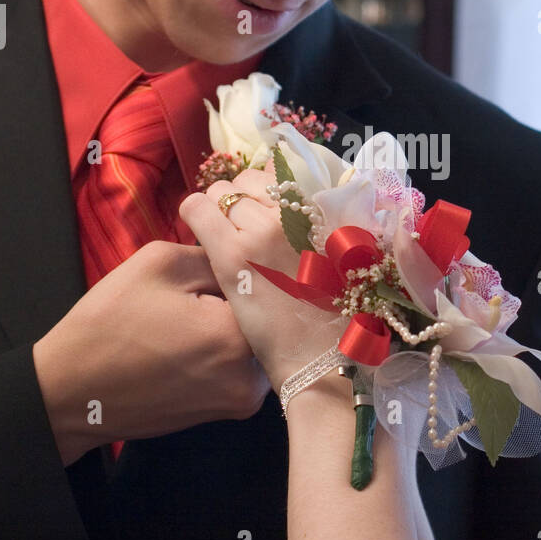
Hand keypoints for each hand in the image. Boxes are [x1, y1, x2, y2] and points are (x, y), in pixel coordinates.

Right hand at [32, 242, 268, 465]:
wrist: (71, 393)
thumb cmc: (109, 324)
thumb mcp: (160, 264)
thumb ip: (215, 254)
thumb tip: (245, 255)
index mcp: (239, 336)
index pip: (266, 283)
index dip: (245, 265)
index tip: (226, 259)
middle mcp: (253, 375)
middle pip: (265, 315)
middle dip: (243, 296)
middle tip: (207, 285)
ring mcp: (243, 400)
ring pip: (255, 340)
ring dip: (235, 323)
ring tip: (194, 313)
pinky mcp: (229, 411)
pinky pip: (241, 365)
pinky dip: (224, 349)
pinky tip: (191, 339)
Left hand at [179, 168, 347, 392]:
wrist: (323, 360)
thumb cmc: (340, 323)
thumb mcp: (345, 265)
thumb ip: (324, 235)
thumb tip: (301, 219)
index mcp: (323, 215)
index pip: (282, 179)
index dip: (268, 196)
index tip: (264, 216)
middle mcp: (294, 214)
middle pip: (250, 182)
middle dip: (241, 202)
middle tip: (241, 230)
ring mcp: (262, 231)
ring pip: (221, 193)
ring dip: (218, 210)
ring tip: (222, 238)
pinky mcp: (232, 254)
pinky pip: (198, 210)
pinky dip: (194, 214)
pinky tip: (198, 231)